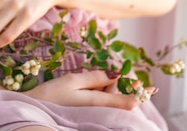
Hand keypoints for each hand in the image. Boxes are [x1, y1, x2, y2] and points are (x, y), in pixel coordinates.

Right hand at [29, 71, 155, 109]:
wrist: (34, 110)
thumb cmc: (52, 94)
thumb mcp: (73, 80)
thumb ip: (96, 77)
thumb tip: (118, 74)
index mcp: (98, 103)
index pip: (128, 101)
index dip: (140, 93)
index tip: (152, 87)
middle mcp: (99, 112)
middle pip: (122, 100)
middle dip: (124, 87)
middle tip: (119, 73)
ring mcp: (93, 114)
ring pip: (112, 101)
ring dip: (112, 89)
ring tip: (100, 79)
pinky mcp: (88, 114)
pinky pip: (103, 104)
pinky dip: (104, 94)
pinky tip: (94, 86)